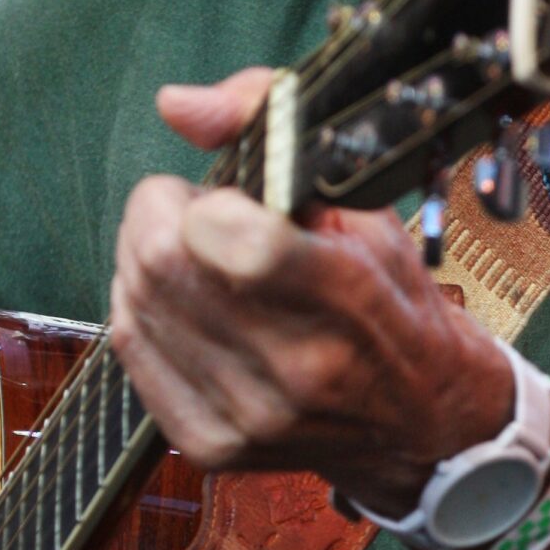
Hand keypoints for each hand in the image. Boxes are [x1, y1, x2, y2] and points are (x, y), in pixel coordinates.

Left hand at [109, 69, 515, 517]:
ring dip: (146, 259)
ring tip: (192, 257)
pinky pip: (130, 348)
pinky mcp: (212, 445)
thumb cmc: (392, 300)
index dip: (204, 201)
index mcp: (349, 299)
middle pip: (162, 266)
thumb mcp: (363, 203)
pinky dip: (142, 307)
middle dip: (159, 215)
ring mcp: (249, 416)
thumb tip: (176, 104)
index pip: (232, 241)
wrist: (419, 423)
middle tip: (193, 213)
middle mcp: (296, 369)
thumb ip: (270, 126)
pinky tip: (181, 299)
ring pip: (135, 303)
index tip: (224, 196)